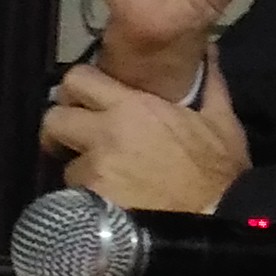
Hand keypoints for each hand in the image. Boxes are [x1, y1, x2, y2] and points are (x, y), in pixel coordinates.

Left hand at [40, 59, 249, 215]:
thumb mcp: (222, 123)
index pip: (77, 79)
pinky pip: (76, 200)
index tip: (85, 100)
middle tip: (78, 141)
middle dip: (61, 130)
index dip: (76, 89)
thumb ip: (209, 84)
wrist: (214, 225)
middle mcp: (105, 134)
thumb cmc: (218, 173)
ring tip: (105, 182)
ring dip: (81, 172)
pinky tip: (110, 206)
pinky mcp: (92, 205)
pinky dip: (89, 202)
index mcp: (132, 106)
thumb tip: (206, 51)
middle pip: (53, 121)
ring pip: (66, 166)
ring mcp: (95, 172)